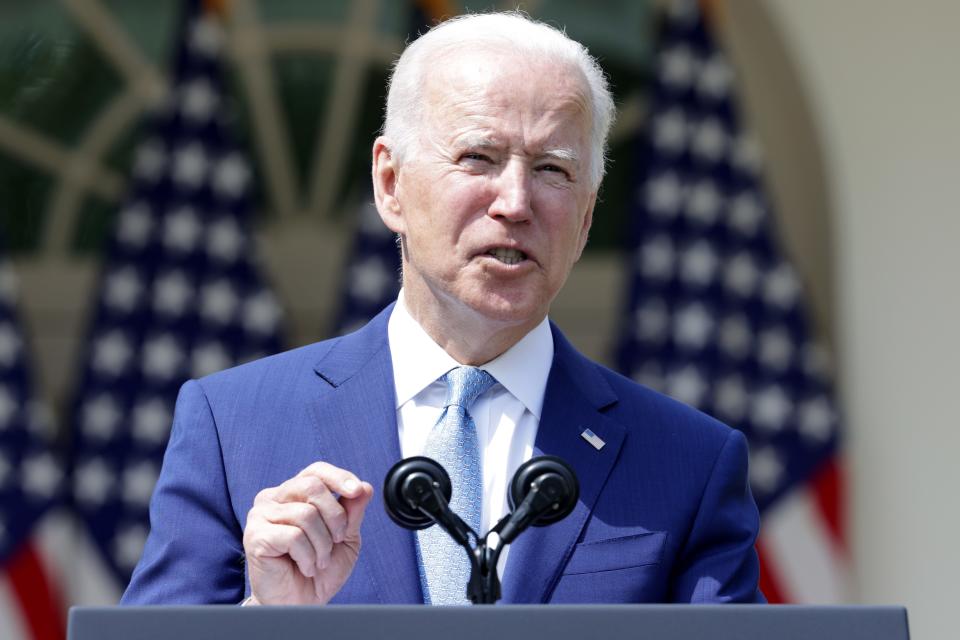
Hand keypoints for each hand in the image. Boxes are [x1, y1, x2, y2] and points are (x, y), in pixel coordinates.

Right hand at [242, 462, 373, 604]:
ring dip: (322, 543)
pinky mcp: (256, 536)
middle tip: (337, 541)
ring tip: (318, 560)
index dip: (339, 478)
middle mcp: (274, 499)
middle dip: (335, 516)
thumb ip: (353, 511)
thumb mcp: (346, 538)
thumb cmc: (319, 570)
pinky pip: (293, 536)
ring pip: (305, 514)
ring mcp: (261, 516)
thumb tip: (365, 487)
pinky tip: (305, 566)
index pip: (316, 471)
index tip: (357, 491)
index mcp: (294, 493)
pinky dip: (307, 555)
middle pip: (312, 487)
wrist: (300, 604)